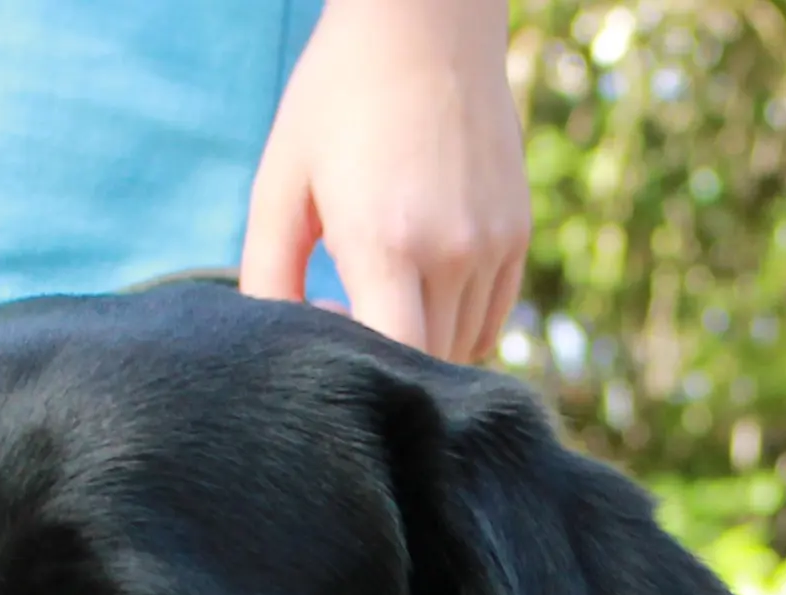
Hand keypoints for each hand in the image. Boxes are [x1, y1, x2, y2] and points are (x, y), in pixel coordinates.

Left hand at [240, 0, 529, 365]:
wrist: (426, 28)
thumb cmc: (338, 98)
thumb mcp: (281, 180)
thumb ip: (267, 272)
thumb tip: (276, 343)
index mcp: (387, 242)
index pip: (395, 360)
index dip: (359, 369)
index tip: (328, 318)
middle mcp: (452, 252)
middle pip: (426, 363)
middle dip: (384, 356)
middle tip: (343, 298)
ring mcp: (493, 245)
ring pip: (462, 347)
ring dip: (421, 340)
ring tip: (384, 283)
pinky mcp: (518, 233)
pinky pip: (489, 318)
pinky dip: (454, 321)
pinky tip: (420, 275)